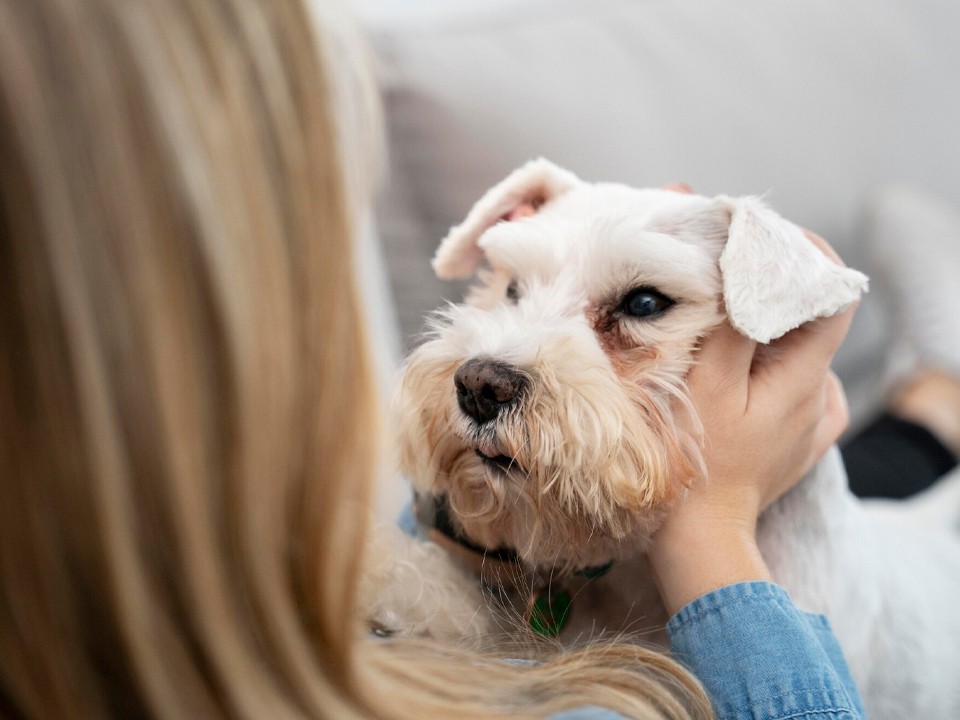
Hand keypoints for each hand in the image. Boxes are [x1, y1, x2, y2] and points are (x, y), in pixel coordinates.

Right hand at [649, 230, 856, 614]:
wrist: (700, 537)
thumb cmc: (696, 464)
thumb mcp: (707, 388)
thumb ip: (730, 326)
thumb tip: (741, 271)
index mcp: (806, 379)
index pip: (836, 297)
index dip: (810, 256)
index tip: (765, 235)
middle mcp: (820, 395)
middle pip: (810, 320)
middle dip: (770, 287)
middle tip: (719, 268)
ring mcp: (811, 419)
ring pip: (795, 349)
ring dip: (762, 325)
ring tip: (714, 318)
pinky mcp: (797, 437)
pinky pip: (790, 380)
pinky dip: (765, 360)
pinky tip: (732, 368)